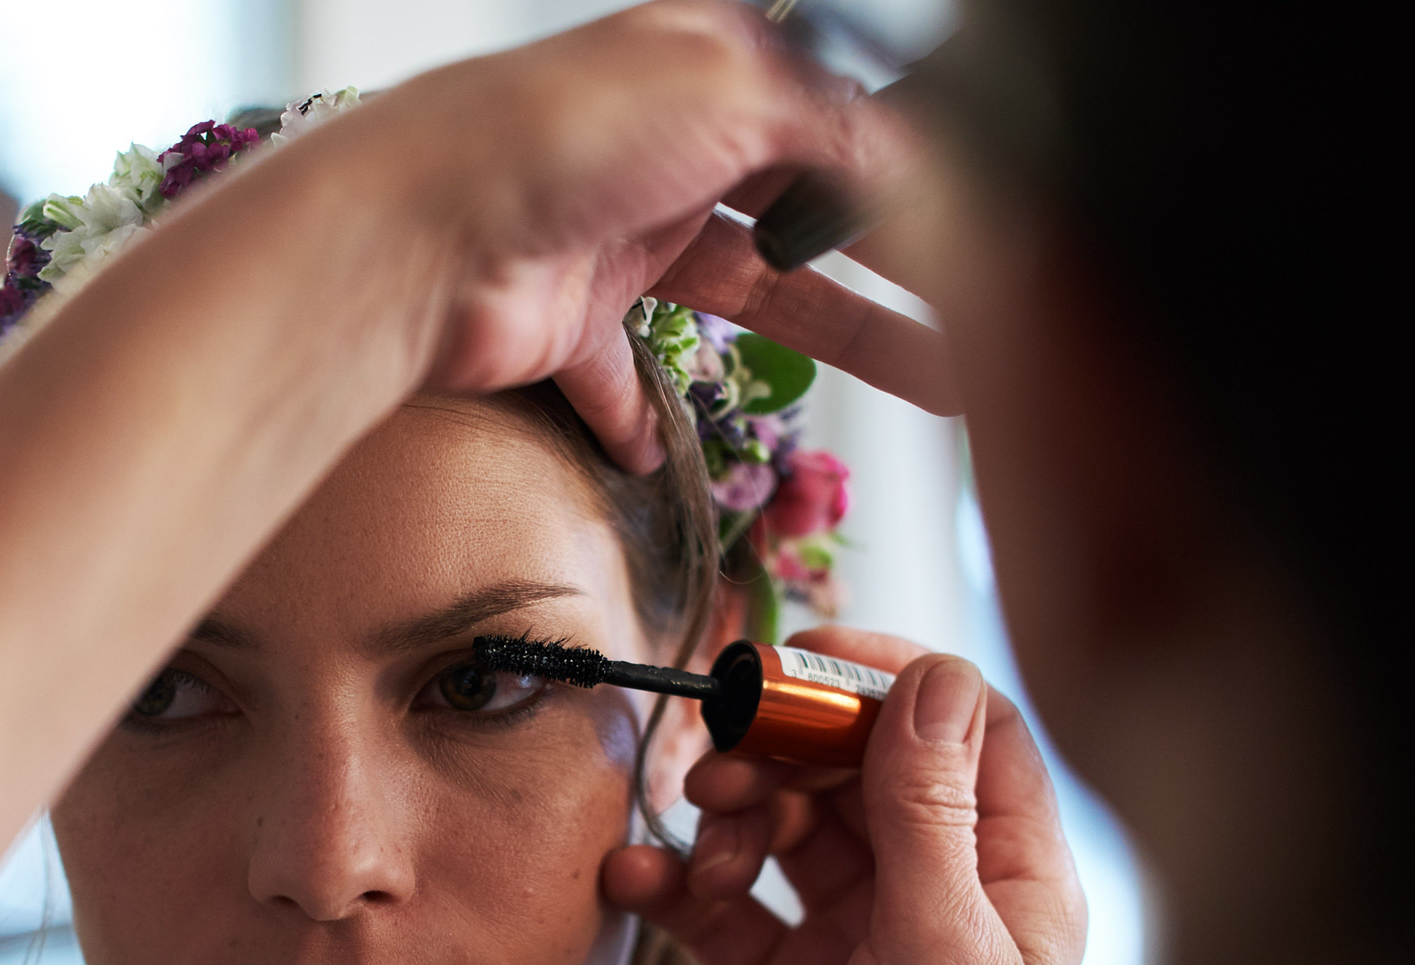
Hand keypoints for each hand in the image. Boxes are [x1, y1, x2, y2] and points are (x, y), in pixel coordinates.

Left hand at [362, 2, 954, 466]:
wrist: (424, 231)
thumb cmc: (563, 131)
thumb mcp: (730, 88)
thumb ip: (828, 117)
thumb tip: (913, 152)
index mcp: (709, 67)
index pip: (833, 110)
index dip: (907, 163)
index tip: (987, 223)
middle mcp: (669, 146)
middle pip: (811, 210)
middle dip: (903, 264)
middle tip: (990, 315)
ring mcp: (620, 234)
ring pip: (755, 294)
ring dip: (842, 340)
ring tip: (939, 386)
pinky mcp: (570, 320)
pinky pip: (620, 377)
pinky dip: (642, 415)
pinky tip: (674, 447)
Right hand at [602, 627, 1086, 964]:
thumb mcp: (935, 945)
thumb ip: (926, 807)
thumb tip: (935, 675)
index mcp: (1015, 884)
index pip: (966, 734)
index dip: (889, 683)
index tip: (802, 659)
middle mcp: (942, 902)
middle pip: (863, 773)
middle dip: (789, 755)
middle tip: (720, 759)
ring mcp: (861, 944)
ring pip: (791, 830)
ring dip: (733, 820)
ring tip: (697, 846)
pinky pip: (728, 908)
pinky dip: (683, 886)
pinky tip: (639, 882)